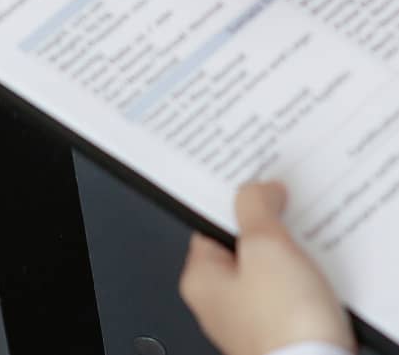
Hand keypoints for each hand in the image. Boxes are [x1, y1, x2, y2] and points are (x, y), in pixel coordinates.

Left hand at [179, 181, 352, 354]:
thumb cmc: (285, 326)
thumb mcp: (265, 246)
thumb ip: (255, 207)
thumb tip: (257, 189)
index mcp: (201, 281)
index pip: (210, 225)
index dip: (235, 203)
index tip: (256, 188)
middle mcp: (221, 306)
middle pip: (244, 249)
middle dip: (270, 232)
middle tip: (290, 217)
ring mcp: (254, 324)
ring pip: (274, 274)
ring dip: (294, 260)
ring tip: (312, 250)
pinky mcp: (285, 338)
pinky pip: (295, 300)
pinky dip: (309, 287)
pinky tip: (325, 280)